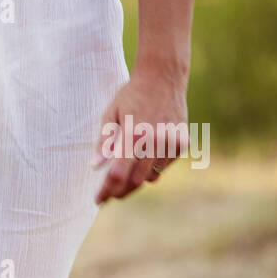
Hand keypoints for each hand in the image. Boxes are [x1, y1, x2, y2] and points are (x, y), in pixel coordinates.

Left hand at [93, 63, 188, 204]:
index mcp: (133, 135)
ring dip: (136, 181)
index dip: (106, 190)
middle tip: (109, 195)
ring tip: (124, 180)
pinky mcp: (181, 142)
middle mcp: (154, 141)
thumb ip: (103, 143)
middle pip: (135, 181)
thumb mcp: (110, 115)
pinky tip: (143, 160)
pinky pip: (163, 167)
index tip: (99, 200)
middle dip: (120, 192)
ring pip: (151, 177)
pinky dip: (152, 169)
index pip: (117, 174)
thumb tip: (95, 167)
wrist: (163, 77)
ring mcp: (171, 142)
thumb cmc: (131, 95)